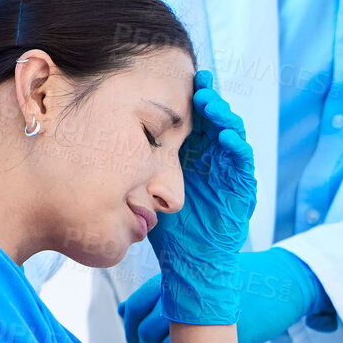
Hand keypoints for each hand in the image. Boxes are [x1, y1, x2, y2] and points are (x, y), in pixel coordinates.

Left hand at [118, 247, 337, 342]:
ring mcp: (200, 312)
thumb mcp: (199, 281)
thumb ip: (161, 293)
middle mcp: (184, 291)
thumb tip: (124, 312)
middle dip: (143, 342)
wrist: (278, 284)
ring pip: (159, 342)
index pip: (135, 304)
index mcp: (178, 276)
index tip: (133, 337)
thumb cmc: (236, 283)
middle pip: (144, 327)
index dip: (129, 325)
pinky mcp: (217, 331)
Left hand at [146, 70, 255, 325]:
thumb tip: (99, 141)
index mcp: (193, 155)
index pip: (193, 119)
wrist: (192, 265)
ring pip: (232, 135)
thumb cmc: (170, 230)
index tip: (180, 77)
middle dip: (209, 99)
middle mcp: (213, 159)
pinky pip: (243, 165)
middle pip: (214, 120)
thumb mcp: (148, 192)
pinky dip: (238, 149)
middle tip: (199, 83)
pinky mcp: (242, 191)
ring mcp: (230, 173)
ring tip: (212, 105)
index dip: (189, 98)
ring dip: (224, 118)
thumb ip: (136, 168)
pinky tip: (228, 139)